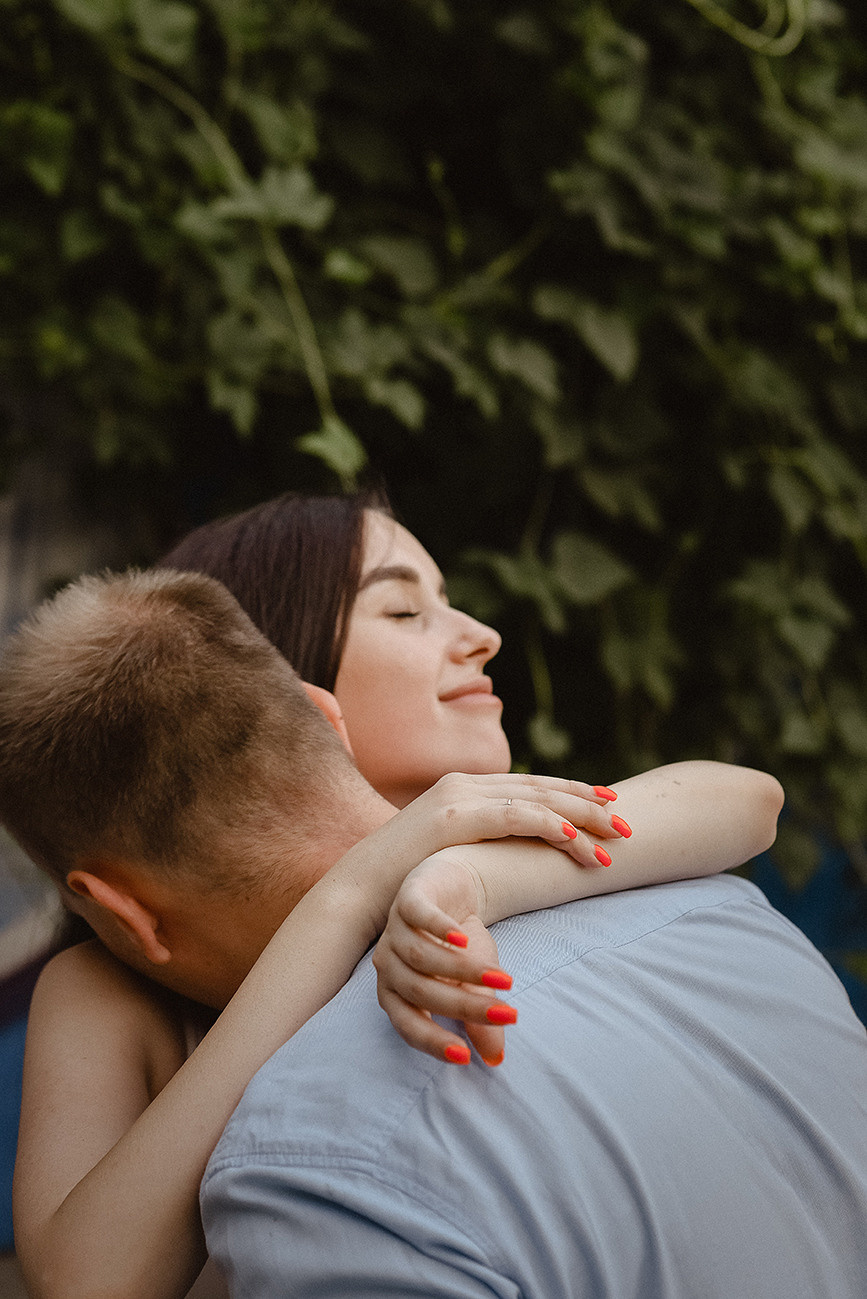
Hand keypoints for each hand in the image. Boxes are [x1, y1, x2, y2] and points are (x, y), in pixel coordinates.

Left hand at [373, 855, 513, 1067]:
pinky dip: (438, 929)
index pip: (409, 1025)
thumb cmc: (459, 945)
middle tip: (505, 1015)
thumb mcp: (475, 983)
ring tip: (503, 980)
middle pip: (420, 991)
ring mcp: (395, 930)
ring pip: (422, 957)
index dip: (434, 1042)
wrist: (453, 888)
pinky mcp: (408, 898)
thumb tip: (496, 1059)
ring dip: (464, 971)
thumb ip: (479, 1018)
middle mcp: (389, 965)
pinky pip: (417, 915)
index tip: (465, 1058)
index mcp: (397, 993)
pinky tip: (463, 939)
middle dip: (464, 1007)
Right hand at [380, 771, 628, 870]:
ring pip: (535, 798)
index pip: (529, 786)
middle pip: (540, 787)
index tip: (607, 806)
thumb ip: (475, 846)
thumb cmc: (401, 882)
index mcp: (463, 790)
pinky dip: (550, 824)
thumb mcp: (446, 855)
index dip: (571, 793)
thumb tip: (505, 858)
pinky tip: (576, 838)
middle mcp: (464, 784)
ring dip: (580, 818)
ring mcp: (458, 796)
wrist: (358, 889)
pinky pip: (515, 815)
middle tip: (625, 822)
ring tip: (615, 838)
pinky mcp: (454, 816)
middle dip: (587, 803)